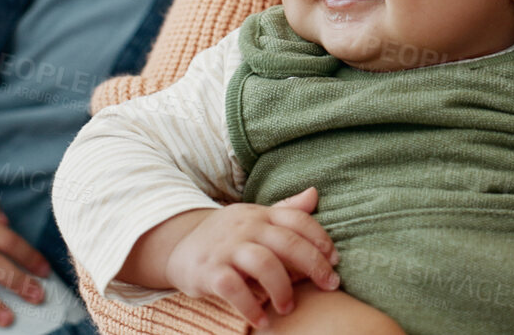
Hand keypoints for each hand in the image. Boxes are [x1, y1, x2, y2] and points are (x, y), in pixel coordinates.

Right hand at [159, 188, 339, 329]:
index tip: (335, 260)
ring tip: (288, 308)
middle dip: (314, 265)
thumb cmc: (227, 236)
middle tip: (330, 286)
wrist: (178, 246)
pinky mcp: (208, 271)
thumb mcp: (254, 218)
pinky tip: (262, 319)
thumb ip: (285, 210)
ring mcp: (226, 248)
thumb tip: (314, 194)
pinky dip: (251, 307)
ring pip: (264, 264)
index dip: (320, 238)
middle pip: (287, 242)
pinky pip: (234, 289)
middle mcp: (246, 227)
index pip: (298, 219)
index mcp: (260, 214)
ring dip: (283, 289)